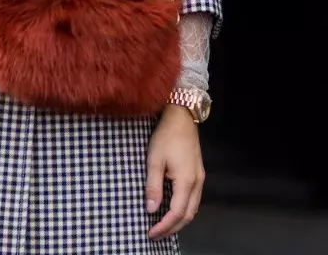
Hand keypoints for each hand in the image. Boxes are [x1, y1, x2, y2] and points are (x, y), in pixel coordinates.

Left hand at [146, 103, 204, 239]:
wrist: (181, 116)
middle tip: (156, 234)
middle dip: (173, 228)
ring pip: (193, 207)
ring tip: (163, 225)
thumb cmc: (165, 136)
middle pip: (188, 215)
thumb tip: (151, 210)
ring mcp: (200, 177)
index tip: (151, 233)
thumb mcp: (154, 160)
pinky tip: (173, 207)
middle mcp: (197, 183)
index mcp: (186, 182)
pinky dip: (184, 208)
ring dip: (179, 219)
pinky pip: (193, 198)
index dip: (164, 226)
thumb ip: (153, 186)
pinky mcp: (198, 172)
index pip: (177, 213)